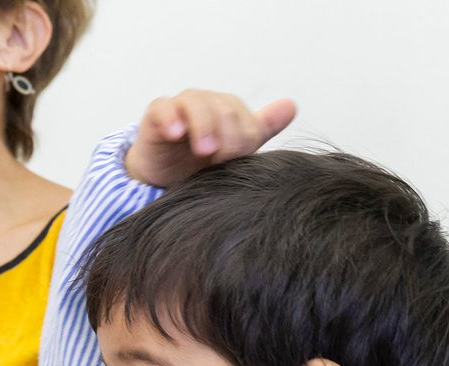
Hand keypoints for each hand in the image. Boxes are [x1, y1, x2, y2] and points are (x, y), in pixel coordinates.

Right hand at [125, 90, 296, 187]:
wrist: (163, 179)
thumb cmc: (200, 165)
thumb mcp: (233, 153)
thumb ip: (261, 129)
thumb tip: (291, 106)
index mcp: (229, 111)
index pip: (244, 119)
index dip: (243, 140)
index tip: (234, 160)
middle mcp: (207, 104)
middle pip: (224, 108)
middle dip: (226, 136)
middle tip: (218, 158)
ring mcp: (181, 107)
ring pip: (196, 102)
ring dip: (203, 125)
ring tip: (203, 150)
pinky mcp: (157, 114)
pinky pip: (164, 107)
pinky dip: (170, 118)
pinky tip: (176, 132)